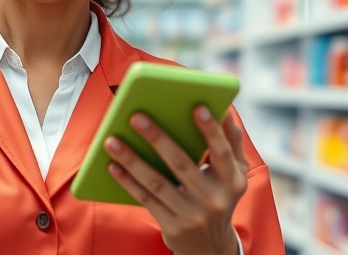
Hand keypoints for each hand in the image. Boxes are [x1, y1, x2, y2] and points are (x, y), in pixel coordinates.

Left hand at [105, 106, 247, 254]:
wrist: (211, 246)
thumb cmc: (220, 197)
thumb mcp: (235, 174)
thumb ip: (232, 142)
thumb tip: (224, 109)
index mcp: (232, 180)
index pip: (221, 151)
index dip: (210, 130)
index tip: (196, 106)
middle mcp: (213, 198)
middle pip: (181, 164)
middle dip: (157, 138)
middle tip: (136, 116)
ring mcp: (191, 215)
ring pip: (157, 182)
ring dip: (132, 160)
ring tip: (112, 140)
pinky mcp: (172, 226)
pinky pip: (146, 199)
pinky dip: (128, 182)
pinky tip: (112, 166)